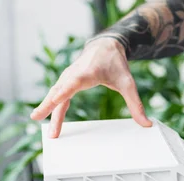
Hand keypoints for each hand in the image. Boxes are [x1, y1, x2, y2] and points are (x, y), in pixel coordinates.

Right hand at [30, 38, 151, 137]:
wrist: (105, 46)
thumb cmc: (116, 63)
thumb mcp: (128, 83)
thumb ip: (136, 104)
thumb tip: (146, 123)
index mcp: (86, 73)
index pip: (72, 84)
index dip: (62, 93)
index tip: (53, 101)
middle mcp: (73, 75)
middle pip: (58, 92)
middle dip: (48, 106)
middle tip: (37, 119)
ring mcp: (68, 78)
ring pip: (55, 95)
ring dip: (48, 111)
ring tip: (48, 132)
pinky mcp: (67, 82)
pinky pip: (58, 96)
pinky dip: (53, 108)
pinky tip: (50, 121)